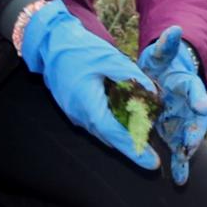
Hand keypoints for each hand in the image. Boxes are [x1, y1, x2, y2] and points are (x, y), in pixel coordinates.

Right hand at [16, 0, 157, 169]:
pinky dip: (113, 123)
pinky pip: (98, 123)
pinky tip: (127, 116)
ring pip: (104, 131)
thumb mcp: (110, 58)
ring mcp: (76, 114)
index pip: (115, 135)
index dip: (135, 150)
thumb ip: (132, 76)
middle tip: (154, 149)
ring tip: (145, 131)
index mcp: (88, 104)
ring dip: (123, 133)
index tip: (153, 164)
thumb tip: (153, 94)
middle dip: (133, 144)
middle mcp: (80, 115)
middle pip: (111, 137)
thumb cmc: (80, 49)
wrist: (52, 43)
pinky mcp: (76, 109)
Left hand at [135, 24, 206, 185]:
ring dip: (187, 152)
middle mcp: (190, 106)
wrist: (163, 77)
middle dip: (195, 132)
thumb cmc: (162, 63)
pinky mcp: (174, 134)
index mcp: (187, 85)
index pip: (196, 92)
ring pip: (188, 138)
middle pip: (197, 121)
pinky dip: (180, 166)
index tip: (203, 106)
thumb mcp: (161, 53)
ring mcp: (183, 121)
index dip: (200, 99)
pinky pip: (179, 152)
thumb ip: (166, 44)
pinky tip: (179, 180)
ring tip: (185, 165)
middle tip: (191, 144)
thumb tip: (174, 29)